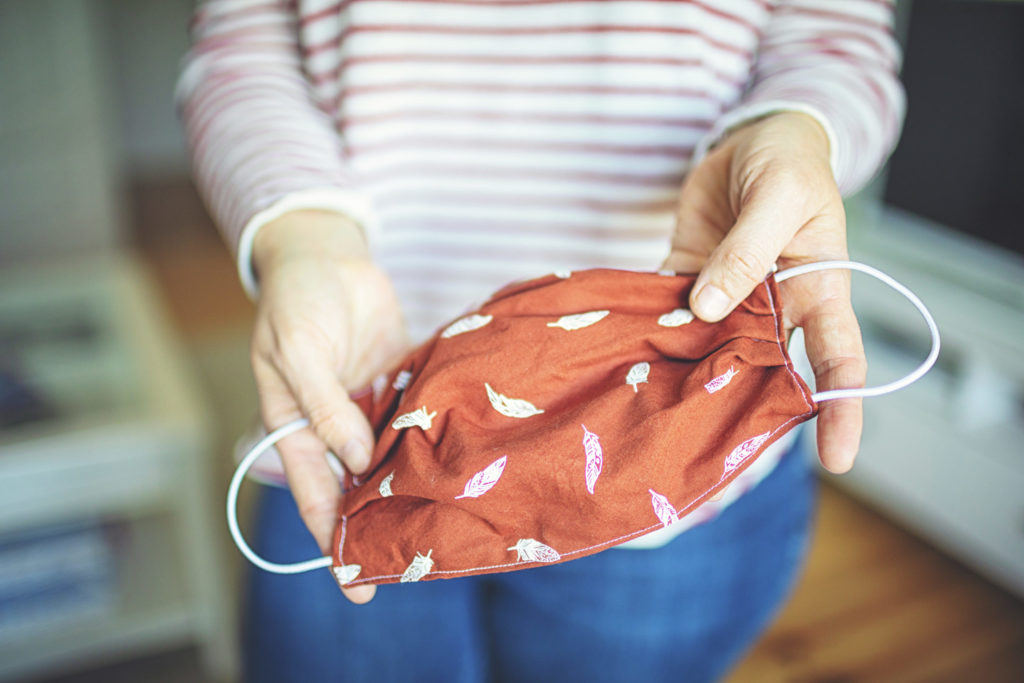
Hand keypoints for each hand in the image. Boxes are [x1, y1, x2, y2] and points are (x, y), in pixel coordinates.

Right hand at [251, 210, 408, 602]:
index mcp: (295, 426)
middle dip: (377, 527)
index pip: (314, 494)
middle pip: (356, 488)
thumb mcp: (298, 352)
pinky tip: (462, 463)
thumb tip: (357, 462)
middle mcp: (333, 426)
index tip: (353, 583)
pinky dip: (432, 439)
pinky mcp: (399, 384)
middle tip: (409, 568)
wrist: (327, 254)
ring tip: (443, 525)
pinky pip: (415, 419)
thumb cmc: (298, 301)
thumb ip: (325, 406)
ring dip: (410, 487)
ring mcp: (368, 406)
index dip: (332, 540)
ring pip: (390, 459)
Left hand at [664, 112, 865, 473]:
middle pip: (767, 371)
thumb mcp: (777, 197)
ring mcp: (729, 298)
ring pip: (712, 349)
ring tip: (658, 420)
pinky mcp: (687, 281)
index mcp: (819, 289)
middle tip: (714, 455)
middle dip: (746, 412)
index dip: (843, 410)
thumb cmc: (787, 164)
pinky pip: (671, 315)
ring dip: (688, 377)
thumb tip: (705, 308)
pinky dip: (651, 334)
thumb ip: (745, 253)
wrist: (749, 138)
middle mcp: (775, 306)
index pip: (840, 359)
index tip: (839, 461)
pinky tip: (626, 358)